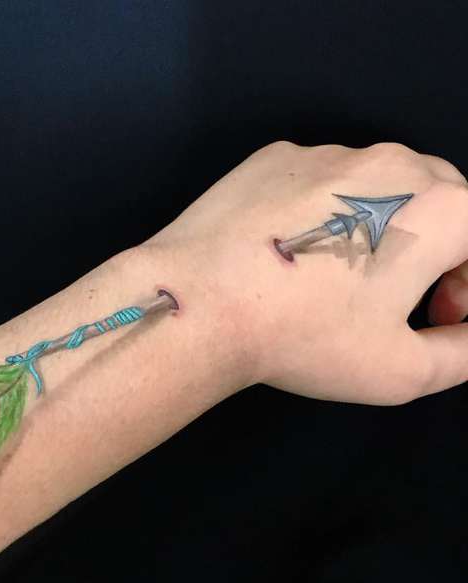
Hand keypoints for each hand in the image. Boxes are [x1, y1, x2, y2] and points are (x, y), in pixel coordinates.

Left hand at [139, 141, 467, 403]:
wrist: (200, 304)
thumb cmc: (303, 337)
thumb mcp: (403, 370)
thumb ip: (462, 353)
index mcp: (439, 206)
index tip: (442, 318)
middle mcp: (390, 163)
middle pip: (441, 202)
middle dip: (439, 253)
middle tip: (405, 303)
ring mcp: (327, 154)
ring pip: (379, 187)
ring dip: (382, 230)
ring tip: (343, 281)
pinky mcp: (275, 158)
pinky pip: (320, 183)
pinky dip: (324, 215)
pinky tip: (292, 258)